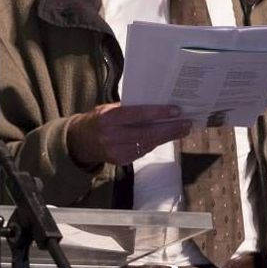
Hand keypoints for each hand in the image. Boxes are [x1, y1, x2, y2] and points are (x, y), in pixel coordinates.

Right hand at [66, 103, 191, 166]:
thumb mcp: (107, 109)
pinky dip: (155, 143)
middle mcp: (111, 136)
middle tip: (186, 123)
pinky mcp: (121, 161)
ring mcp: (116, 151)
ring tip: (182, 130)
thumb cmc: (97, 120)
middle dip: (169, 129)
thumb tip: (155, 106)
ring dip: (167, 137)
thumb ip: (127, 109)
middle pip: (147, 133)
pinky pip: (143, 151)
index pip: (137, 115)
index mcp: (108, 119)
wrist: (79, 142)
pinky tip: (165, 137)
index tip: (176, 110)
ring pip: (148, 144)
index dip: (158, 113)